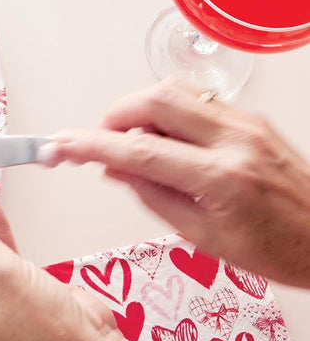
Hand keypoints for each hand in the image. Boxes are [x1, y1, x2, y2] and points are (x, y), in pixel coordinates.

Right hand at [50, 78, 309, 285]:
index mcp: (222, 179)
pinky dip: (168, 111)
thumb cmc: (277, 249)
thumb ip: (153, 195)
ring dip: (140, 109)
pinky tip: (164, 138)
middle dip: (114, 116)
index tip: (62, 144)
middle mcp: (235, 141)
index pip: (140, 151)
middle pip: (155, 101)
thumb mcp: (204, 237)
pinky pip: (197, 100)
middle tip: (99, 141)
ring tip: (131, 140)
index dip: (92, 145)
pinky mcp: (252, 118)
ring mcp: (246, 123)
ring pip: (174, 91)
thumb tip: (113, 168)